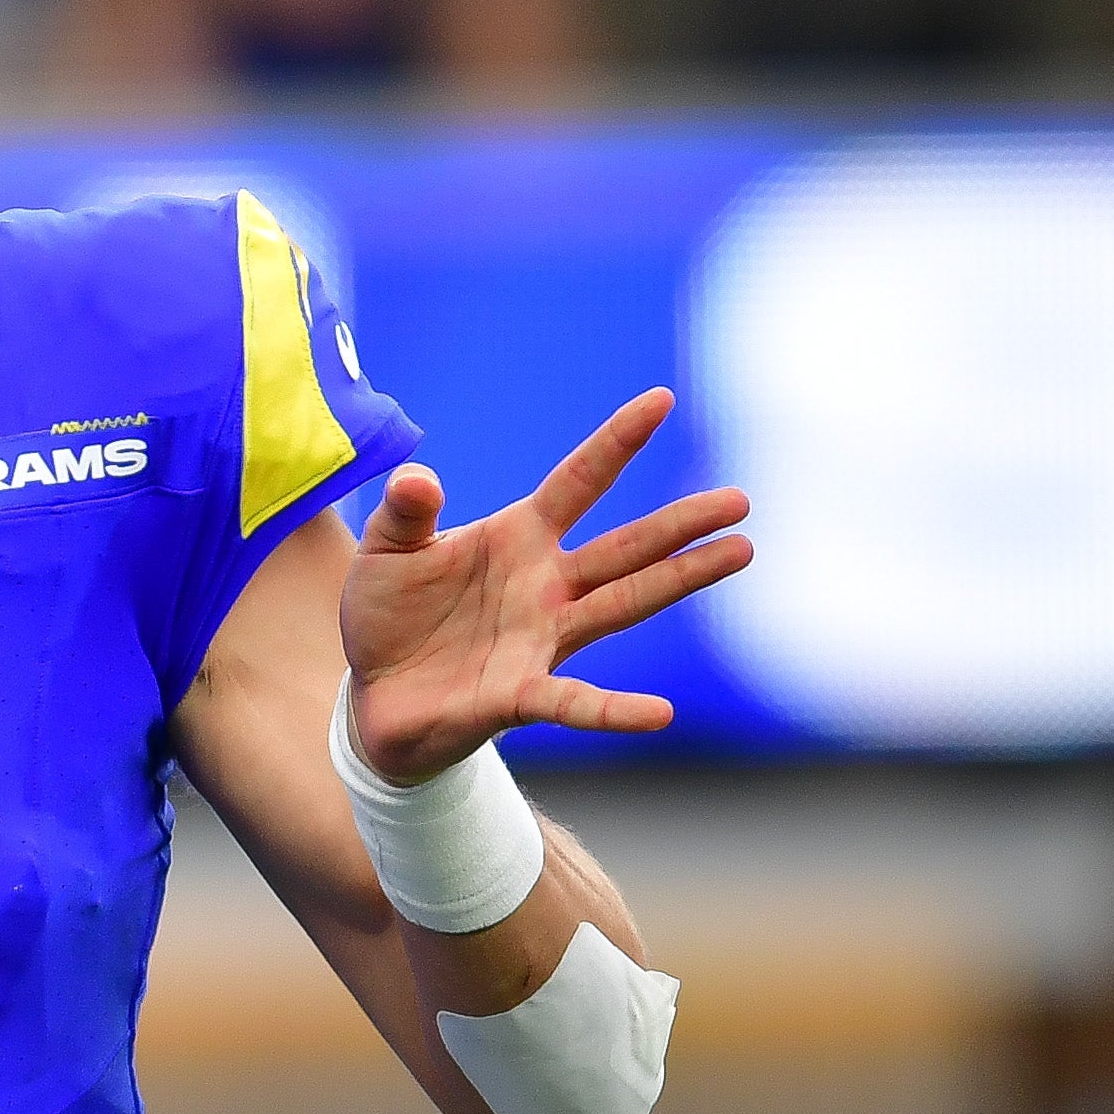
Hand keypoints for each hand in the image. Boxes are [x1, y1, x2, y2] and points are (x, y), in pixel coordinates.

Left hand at [340, 386, 750, 783]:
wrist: (373, 696)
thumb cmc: (388, 615)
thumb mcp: (386, 551)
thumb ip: (405, 513)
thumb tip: (417, 480)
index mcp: (518, 539)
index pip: (578, 481)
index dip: (617, 442)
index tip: (661, 399)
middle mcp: (545, 586)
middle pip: (626, 546)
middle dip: (681, 523)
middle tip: (740, 500)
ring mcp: (541, 640)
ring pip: (624, 603)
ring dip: (680, 581)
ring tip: (740, 551)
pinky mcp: (520, 695)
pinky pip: (574, 701)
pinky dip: (613, 709)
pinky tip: (659, 714)